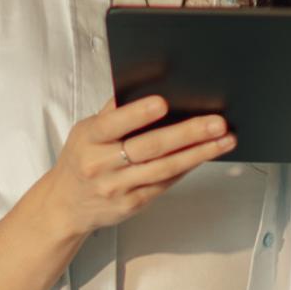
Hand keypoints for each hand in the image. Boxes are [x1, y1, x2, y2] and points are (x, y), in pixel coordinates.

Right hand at [25, 93, 235, 241]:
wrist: (66, 205)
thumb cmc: (81, 159)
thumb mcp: (86, 131)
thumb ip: (114, 112)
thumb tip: (149, 84)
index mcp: (90, 139)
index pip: (114, 123)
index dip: (138, 113)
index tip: (163, 103)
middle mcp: (102, 164)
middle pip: (150, 147)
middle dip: (187, 134)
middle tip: (216, 122)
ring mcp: (118, 187)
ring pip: (164, 168)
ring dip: (199, 153)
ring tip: (224, 139)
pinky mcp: (133, 204)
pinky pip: (166, 183)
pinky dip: (188, 167)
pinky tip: (206, 155)